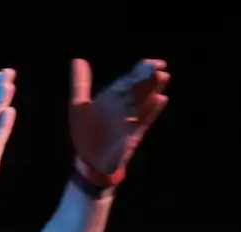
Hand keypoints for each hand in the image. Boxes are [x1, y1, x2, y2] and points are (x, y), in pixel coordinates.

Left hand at [70, 58, 169, 176]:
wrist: (90, 163)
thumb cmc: (85, 135)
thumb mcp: (79, 106)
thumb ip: (80, 84)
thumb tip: (78, 59)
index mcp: (112, 98)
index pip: (128, 80)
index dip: (139, 70)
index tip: (150, 63)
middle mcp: (124, 106)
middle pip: (139, 88)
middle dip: (149, 78)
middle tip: (159, 68)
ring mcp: (131, 119)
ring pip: (144, 101)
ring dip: (153, 89)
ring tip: (163, 77)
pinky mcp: (135, 133)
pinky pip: (145, 119)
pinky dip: (152, 110)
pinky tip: (161, 99)